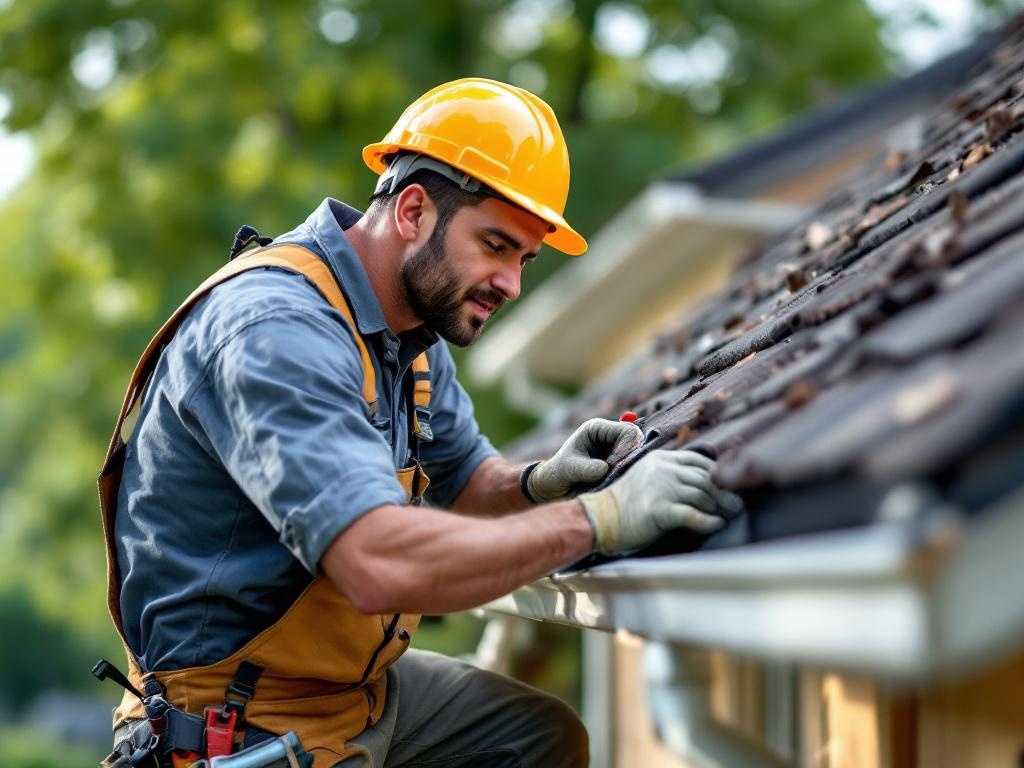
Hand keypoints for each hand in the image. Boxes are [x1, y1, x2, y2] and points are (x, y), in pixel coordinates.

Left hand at [524, 418, 643, 502]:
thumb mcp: (570, 470)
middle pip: (635, 439)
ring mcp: (612, 446)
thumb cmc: (558, 473)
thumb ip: (587, 469)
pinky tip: (608, 477)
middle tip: (613, 471)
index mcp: (596, 428)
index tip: (613, 466)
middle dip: (629, 456)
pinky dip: (624, 470)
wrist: (554, 483)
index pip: (626, 431)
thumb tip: (606, 469)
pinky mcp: (615, 458)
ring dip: (626, 465)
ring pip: (634, 452)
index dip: (626, 449)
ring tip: (606, 476)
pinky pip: (629, 462)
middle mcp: (607, 434)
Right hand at [578, 450, 742, 553]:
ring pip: (703, 495)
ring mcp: (661, 488)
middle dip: (724, 492)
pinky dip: (709, 522)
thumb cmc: (625, 503)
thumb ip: (669, 475)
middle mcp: (663, 470)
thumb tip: (702, 485)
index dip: (716, 473)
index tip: (728, 485)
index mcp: (660, 459)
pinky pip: (694, 515)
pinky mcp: (660, 510)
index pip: (698, 461)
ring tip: (729, 515)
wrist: (599, 518)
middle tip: (736, 505)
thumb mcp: (647, 479)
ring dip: (720, 507)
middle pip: (705, 478)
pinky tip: (717, 526)